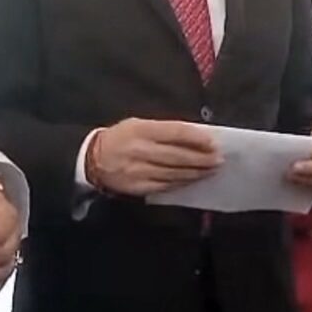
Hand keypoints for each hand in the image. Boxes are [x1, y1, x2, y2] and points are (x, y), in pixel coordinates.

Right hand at [94, 118, 220, 195]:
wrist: (93, 159)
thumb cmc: (122, 137)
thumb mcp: (139, 124)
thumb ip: (164, 130)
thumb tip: (195, 136)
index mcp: (141, 129)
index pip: (175, 133)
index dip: (196, 138)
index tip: (213, 142)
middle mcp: (140, 150)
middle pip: (177, 156)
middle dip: (201, 158)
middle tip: (219, 159)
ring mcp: (138, 170)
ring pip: (173, 173)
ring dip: (196, 172)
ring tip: (211, 170)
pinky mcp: (138, 187)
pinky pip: (165, 186)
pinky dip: (182, 182)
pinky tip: (193, 180)